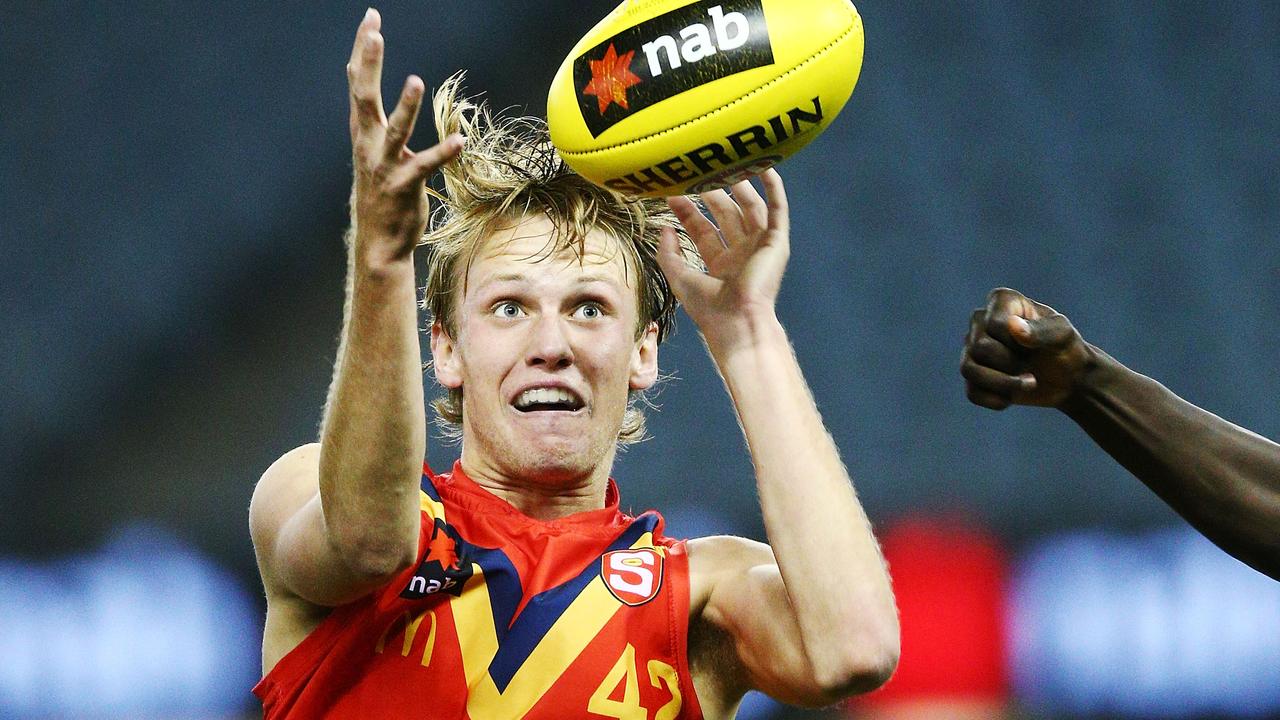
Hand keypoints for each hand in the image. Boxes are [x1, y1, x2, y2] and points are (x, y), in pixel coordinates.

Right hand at [347, 9, 461, 265]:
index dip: (363, 51)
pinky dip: (443, 154)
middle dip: (370, 64)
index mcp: (363, 133)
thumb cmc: (382, 193)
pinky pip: (425, 167)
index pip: (358, 83)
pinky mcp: (406, 187)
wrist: (379, 242)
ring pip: (395, 132)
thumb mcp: (376, 152)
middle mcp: (369, 145)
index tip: (370, 19)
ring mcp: (385, 167)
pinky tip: (461, 142)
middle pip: (365, 97)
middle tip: (375, 32)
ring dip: (406, 107)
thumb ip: (376, 123)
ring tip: (416, 81)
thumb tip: (376, 98)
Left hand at [657, 170, 789, 350]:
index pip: (702, 229)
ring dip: (739, 186)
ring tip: (725, 162)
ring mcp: (760, 247)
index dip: (688, 210)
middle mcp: (741, 253)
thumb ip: (669, 253)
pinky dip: (773, 189)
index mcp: (720, 265)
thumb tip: (665, 228)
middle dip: (710, 193)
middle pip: (725, 214)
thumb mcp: (680, 278)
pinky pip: (777, 210)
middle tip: (696, 170)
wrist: (737, 323)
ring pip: (749, 208)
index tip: (672, 191)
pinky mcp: (777, 243)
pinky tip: (764, 168)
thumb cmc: (710, 310)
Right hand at [961, 287, 1096, 408]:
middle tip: (1033, 366)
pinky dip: (995, 400)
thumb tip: (1013, 327)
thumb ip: (1042, 329)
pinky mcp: (974, 376)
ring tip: (1029, 384)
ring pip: (969, 370)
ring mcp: (973, 350)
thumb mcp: (1063, 336)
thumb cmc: (1066, 349)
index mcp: (1002, 301)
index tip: (1037, 345)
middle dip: (1011, 363)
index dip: (1016, 342)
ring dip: (1003, 384)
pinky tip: (1013, 397)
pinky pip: (972, 393)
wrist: (1069, 378)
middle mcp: (981, 322)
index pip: (994, 324)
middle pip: (979, 347)